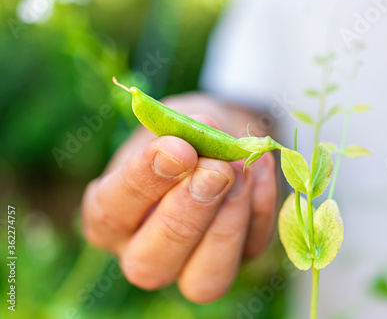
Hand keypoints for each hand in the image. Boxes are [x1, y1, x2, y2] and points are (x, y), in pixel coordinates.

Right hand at [81, 95, 277, 302]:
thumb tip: (207, 132)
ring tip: (240, 170)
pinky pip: (253, 248)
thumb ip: (183, 131)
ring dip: (227, 224)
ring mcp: (192, 266)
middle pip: (151, 265)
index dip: (143, 182)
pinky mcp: (239, 259)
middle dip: (187, 215)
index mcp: (109, 218)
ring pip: (205, 280)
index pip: (110, 213)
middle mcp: (143, 253)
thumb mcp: (174, 121)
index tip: (178, 148)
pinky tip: (259, 167)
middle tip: (215, 169)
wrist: (218, 140)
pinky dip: (261, 206)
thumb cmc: (183, 135)